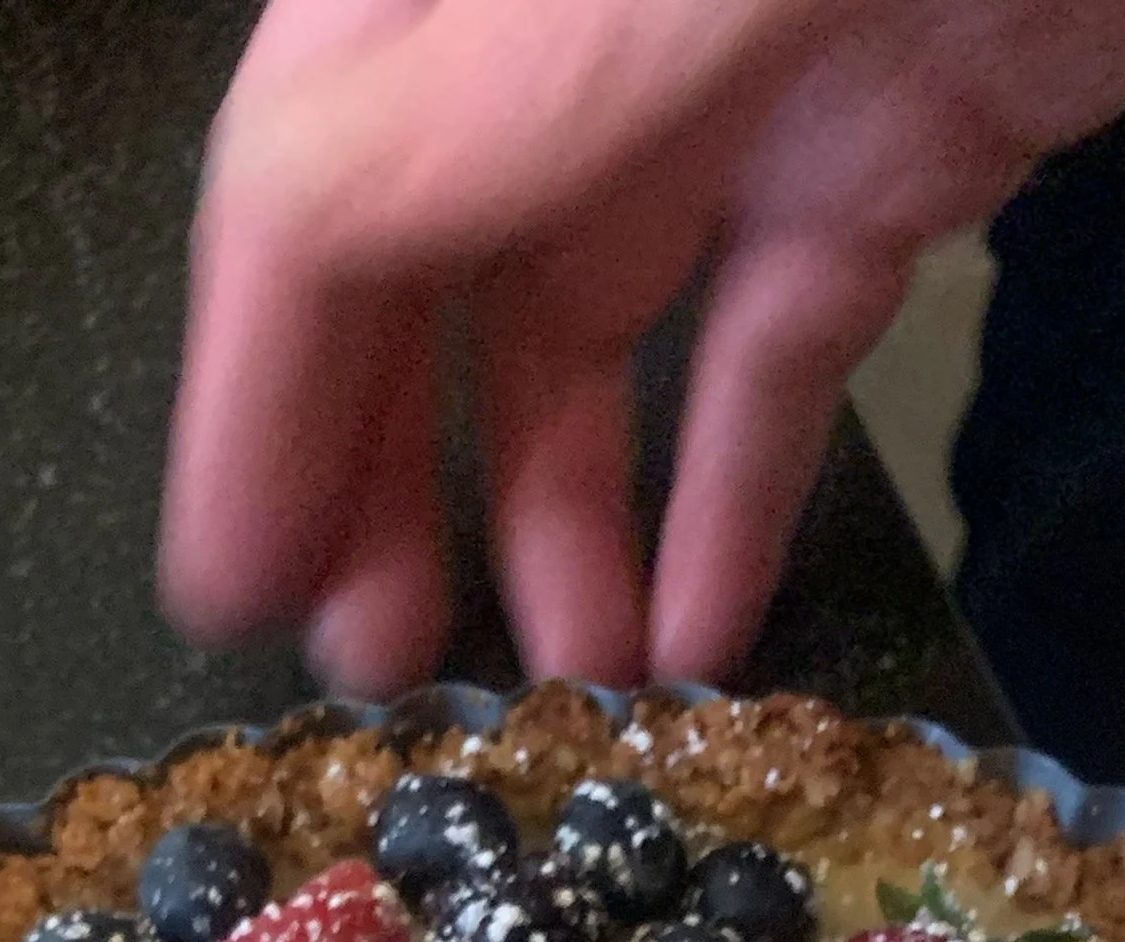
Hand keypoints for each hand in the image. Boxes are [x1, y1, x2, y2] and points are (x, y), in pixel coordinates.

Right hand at [158, 0, 1124, 694]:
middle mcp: (569, 29)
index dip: (255, 401)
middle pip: (427, 273)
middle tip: (382, 674)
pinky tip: (700, 633)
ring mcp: (738, 90)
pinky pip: (775, 348)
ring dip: (562, 522)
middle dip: (390, 480)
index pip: (302, 190)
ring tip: (560, 692)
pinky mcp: (898, 151)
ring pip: (593, 336)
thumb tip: (275, 250)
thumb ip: (437, 114)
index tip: (225, 590)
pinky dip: (735, 492)